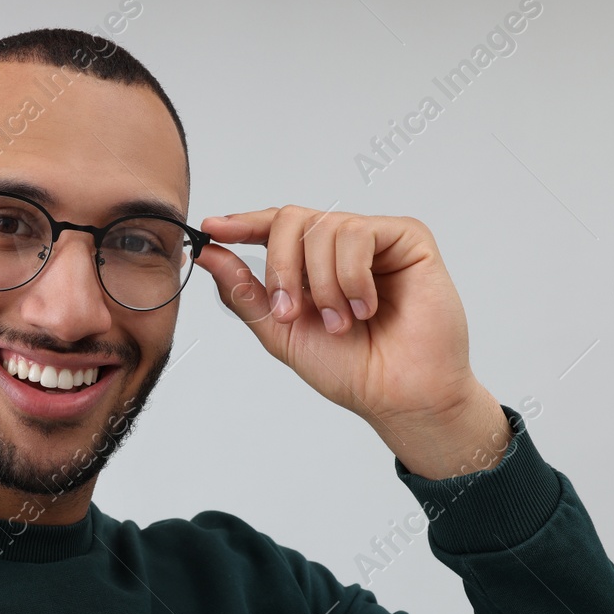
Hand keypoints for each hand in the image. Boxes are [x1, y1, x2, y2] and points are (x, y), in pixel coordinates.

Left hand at [197, 207, 480, 429]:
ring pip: (325, 227)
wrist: (396, 394)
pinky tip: (366, 307)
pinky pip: (359, 233)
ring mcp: (375, 239)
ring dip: (323, 284)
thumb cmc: (350, 368)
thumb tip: (207, 254)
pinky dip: (352, 276)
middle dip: (281, 267)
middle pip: (291, 219)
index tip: (211, 229)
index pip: (273, 228)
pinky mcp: (407, 238)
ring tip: (341, 322)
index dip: (242, 224)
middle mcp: (341, 246)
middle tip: (291, 313)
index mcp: (311, 264)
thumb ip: (245, 292)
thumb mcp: (281, 332)